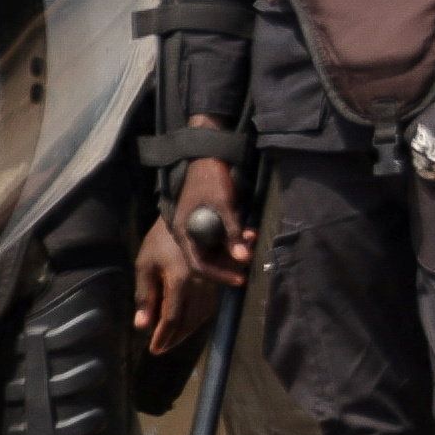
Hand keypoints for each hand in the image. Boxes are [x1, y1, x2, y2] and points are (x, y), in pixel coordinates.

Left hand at [132, 214, 229, 350]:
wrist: (188, 217)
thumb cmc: (160, 241)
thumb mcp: (145, 264)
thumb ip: (145, 295)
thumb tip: (142, 325)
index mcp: (179, 281)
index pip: (171, 317)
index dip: (162, 336)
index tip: (153, 349)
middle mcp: (199, 285)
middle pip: (189, 321)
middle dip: (175, 338)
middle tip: (162, 348)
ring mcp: (211, 283)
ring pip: (202, 316)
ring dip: (187, 331)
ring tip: (172, 340)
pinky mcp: (217, 280)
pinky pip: (209, 307)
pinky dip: (198, 320)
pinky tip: (187, 325)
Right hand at [161, 157, 247, 298]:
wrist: (206, 155)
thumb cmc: (211, 179)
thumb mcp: (224, 205)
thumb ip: (232, 233)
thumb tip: (244, 259)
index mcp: (183, 231)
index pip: (198, 264)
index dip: (219, 275)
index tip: (240, 279)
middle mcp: (186, 233)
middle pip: (206, 259)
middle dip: (229, 262)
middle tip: (249, 263)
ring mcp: (195, 227)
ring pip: (215, 248)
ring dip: (234, 248)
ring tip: (252, 241)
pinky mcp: (204, 221)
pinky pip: (218, 236)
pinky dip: (233, 237)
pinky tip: (249, 232)